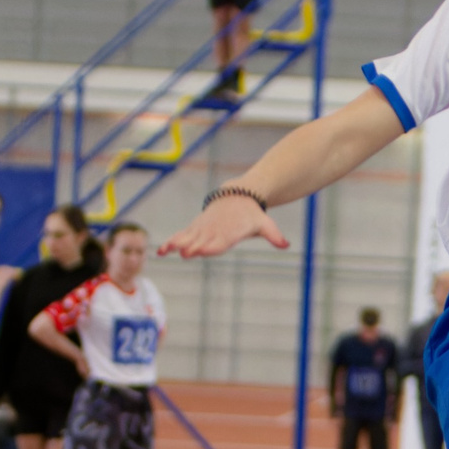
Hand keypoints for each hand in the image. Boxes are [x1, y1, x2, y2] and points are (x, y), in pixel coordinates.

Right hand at [161, 192, 287, 258]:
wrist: (237, 195)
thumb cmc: (252, 215)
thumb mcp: (265, 224)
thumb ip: (273, 235)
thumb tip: (287, 244)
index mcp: (230, 232)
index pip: (220, 241)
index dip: (212, 246)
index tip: (204, 251)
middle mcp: (214, 230)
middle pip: (202, 240)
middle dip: (193, 246)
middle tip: (184, 252)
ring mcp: (203, 229)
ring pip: (188, 237)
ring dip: (176, 244)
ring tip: (165, 250)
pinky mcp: (195, 228)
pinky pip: (181, 235)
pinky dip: (172, 242)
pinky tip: (161, 252)